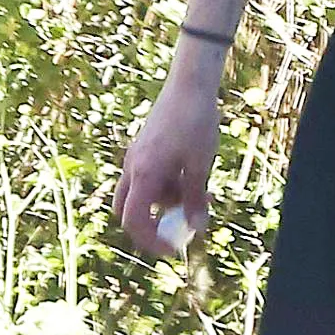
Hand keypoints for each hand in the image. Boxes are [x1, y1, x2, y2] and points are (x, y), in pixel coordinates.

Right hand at [112, 62, 221, 259]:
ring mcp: (136, 157)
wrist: (190, 85)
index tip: (174, 249)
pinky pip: (150, 178)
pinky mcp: (144, 149)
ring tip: (205, 190)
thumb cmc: (196, 123)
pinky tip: (194, 174)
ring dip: (169, 201)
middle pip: (129, 210)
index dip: (151, 240)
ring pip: (144, 194)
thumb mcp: (200, 165)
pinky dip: (168, 185)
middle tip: (183, 226)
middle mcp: (133, 167)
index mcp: (143, 174)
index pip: (134, 221)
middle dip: (154, 223)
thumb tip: (196, 229)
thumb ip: (195, 199)